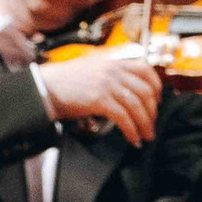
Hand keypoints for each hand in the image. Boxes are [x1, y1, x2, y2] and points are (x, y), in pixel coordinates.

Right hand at [35, 51, 162, 145]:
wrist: (43, 87)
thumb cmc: (64, 82)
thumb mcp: (92, 70)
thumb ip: (111, 76)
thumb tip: (126, 92)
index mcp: (113, 62)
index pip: (146, 70)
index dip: (156, 87)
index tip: (158, 101)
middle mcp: (113, 71)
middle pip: (145, 91)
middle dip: (152, 112)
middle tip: (152, 125)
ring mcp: (107, 84)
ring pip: (137, 106)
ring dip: (145, 124)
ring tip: (146, 136)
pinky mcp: (100, 99)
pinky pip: (124, 118)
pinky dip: (131, 131)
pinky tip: (133, 139)